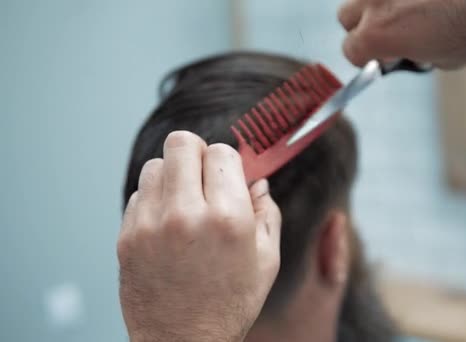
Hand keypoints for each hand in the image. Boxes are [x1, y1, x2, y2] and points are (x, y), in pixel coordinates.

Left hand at [117, 131, 280, 341]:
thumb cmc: (229, 305)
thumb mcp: (267, 261)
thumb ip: (267, 212)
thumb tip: (258, 181)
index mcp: (229, 218)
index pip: (222, 152)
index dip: (228, 161)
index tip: (228, 175)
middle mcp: (186, 214)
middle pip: (182, 143)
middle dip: (197, 153)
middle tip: (203, 175)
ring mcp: (150, 224)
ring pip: (156, 165)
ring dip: (173, 176)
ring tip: (184, 203)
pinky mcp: (127, 237)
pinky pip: (139, 195)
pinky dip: (155, 201)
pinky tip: (168, 226)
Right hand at [338, 0, 465, 68]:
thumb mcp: (440, 60)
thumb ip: (410, 54)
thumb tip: (406, 49)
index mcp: (378, 34)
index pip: (350, 49)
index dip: (366, 57)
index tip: (382, 56)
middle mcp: (375, 1)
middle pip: (346, 16)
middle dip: (363, 26)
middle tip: (391, 30)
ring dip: (379, 4)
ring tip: (411, 8)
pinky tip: (427, 1)